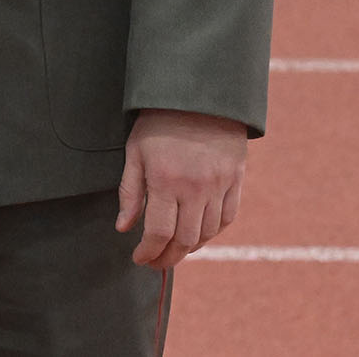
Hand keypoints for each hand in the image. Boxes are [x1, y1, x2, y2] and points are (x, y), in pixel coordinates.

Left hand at [117, 108, 247, 267]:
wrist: (199, 96)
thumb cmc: (158, 122)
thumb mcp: (134, 152)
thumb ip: (130, 192)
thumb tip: (123, 228)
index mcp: (166, 181)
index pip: (159, 233)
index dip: (148, 252)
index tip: (139, 258)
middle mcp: (196, 188)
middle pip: (185, 240)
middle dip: (168, 257)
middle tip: (155, 262)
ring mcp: (219, 186)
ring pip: (207, 233)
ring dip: (190, 248)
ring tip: (174, 250)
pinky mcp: (236, 181)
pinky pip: (227, 218)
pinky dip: (212, 232)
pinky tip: (198, 234)